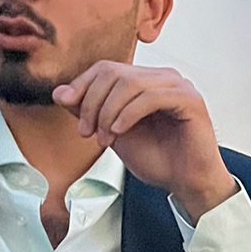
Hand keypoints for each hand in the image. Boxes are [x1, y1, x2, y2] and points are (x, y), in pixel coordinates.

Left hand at [53, 62, 237, 219]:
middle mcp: (163, 78)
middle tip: (86, 132)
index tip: (71, 113)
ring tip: (104, 138)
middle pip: (114, 72)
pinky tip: (119, 131)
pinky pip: (151, 97)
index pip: (106, 68)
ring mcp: (178, 86)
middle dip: (92, 103)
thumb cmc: (158, 159)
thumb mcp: (112, 133)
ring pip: (130, 82)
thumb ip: (89, 111)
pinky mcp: (190, 100)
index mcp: (146, 81)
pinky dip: (128, 114)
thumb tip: (60, 92)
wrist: (186, 183)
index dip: (82, 87)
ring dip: (108, 112)